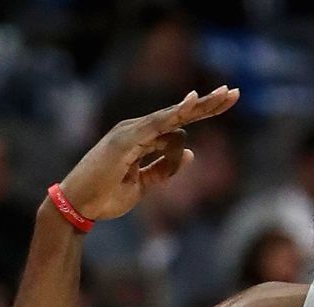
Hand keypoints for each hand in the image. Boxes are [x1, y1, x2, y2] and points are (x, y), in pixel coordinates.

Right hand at [59, 86, 239, 220]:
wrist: (80, 206)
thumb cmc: (107, 195)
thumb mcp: (144, 184)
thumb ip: (164, 168)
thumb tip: (191, 153)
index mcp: (143, 139)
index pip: (179, 122)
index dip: (203, 111)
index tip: (228, 102)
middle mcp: (138, 130)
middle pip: (179, 114)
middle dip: (207, 104)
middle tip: (234, 93)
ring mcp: (131, 132)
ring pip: (172, 116)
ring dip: (198, 107)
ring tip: (225, 97)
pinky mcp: (125, 140)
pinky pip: (155, 125)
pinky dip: (173, 113)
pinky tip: (191, 103)